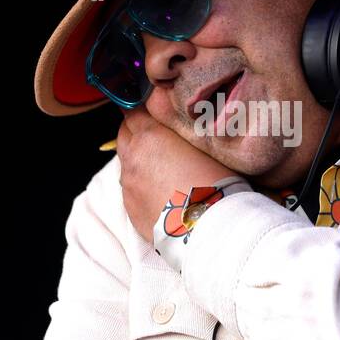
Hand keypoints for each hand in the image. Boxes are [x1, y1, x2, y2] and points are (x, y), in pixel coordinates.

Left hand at [115, 108, 236, 241]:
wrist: (209, 229)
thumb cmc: (215, 184)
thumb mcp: (205, 145)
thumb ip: (184, 130)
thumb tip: (180, 122)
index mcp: (149, 136)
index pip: (133, 111)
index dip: (143, 109)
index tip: (151, 110)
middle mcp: (132, 158)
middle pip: (124, 134)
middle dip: (136, 131)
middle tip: (156, 135)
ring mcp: (128, 185)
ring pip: (126, 162)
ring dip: (138, 159)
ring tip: (161, 166)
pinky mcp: (130, 209)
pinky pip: (130, 188)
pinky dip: (140, 184)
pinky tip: (160, 190)